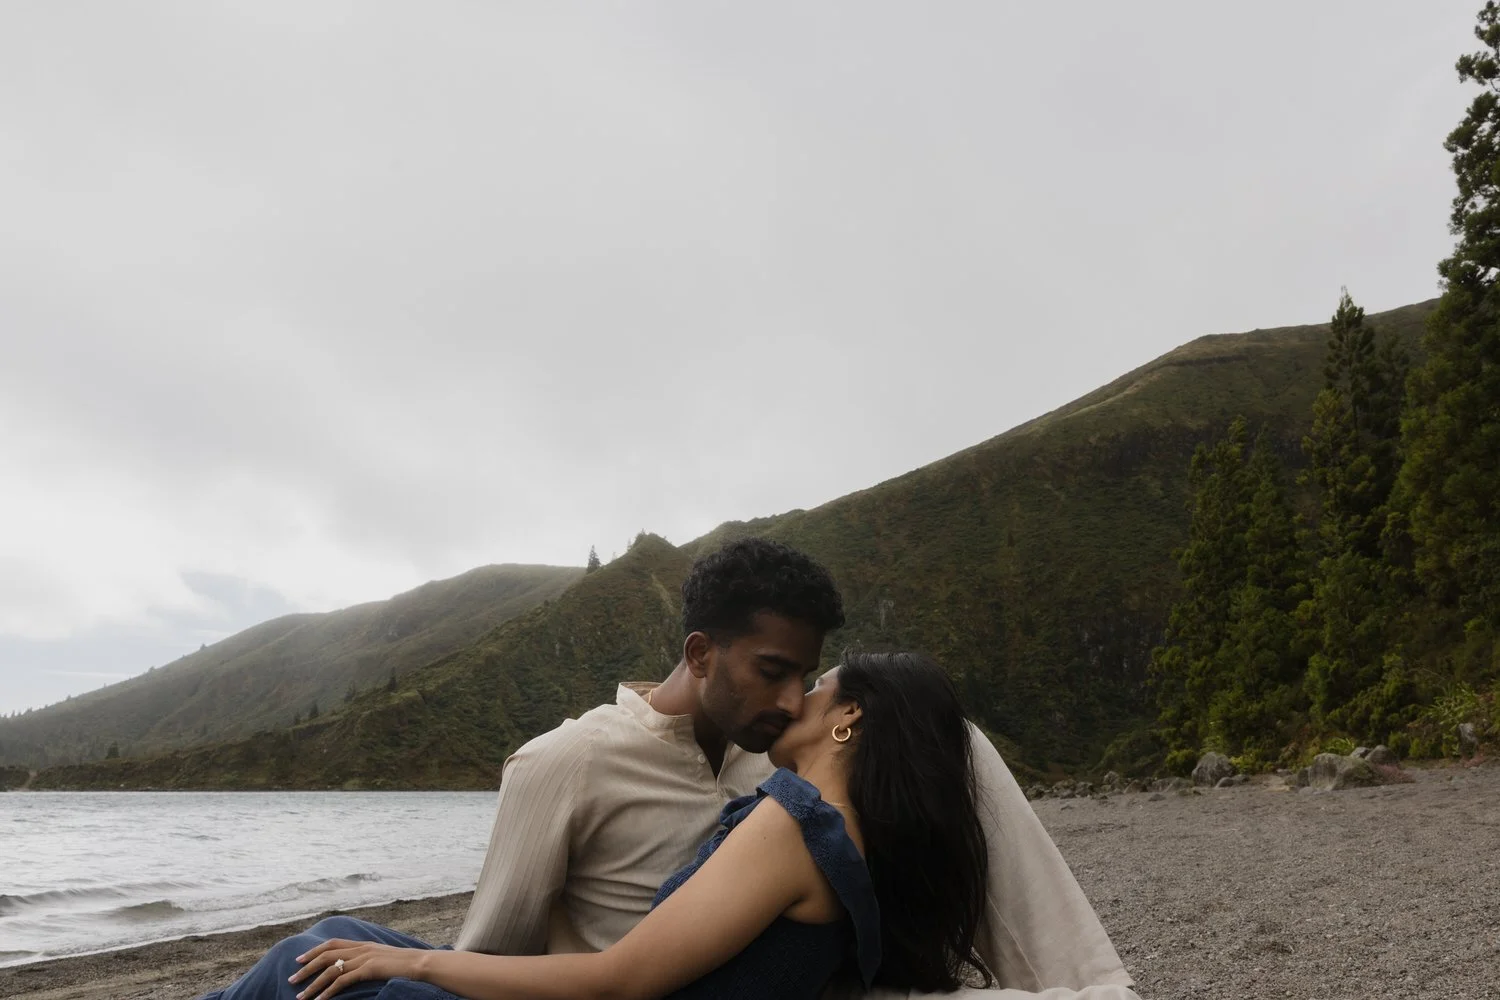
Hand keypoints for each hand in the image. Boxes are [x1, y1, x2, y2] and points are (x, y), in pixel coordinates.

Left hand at [289, 938, 419, 999]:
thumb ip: (368, 958)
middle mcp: (361, 948)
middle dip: (306, 968)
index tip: (299, 960)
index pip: (332, 944)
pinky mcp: (369, 969)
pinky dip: (329, 991)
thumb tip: (355, 967)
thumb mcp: (383, 957)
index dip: (314, 951)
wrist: (420, 963)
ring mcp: (364, 958)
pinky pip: (343, 981)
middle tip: (292, 979)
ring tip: (301, 996)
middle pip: (326, 955)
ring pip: (331, 970)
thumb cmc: (404, 964)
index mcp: (363, 943)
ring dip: (313, 984)